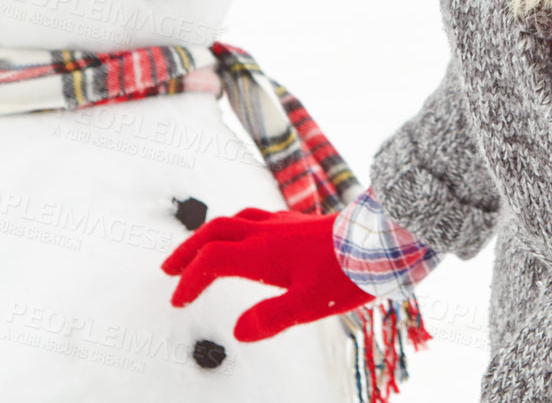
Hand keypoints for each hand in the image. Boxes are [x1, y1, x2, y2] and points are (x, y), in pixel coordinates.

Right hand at [161, 205, 376, 341]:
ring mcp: (283, 224)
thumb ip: (271, 318)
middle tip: (169, 271)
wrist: (382, 238)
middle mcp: (268, 232)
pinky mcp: (298, 223)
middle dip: (188, 250)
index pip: (213, 260)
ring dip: (209, 236)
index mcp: (264, 253)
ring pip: (235, 220)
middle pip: (216, 232)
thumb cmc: (348, 273)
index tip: (179, 304)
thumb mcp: (310, 305)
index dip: (191, 280)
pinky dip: (235, 228)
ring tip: (198, 253)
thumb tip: (237, 332)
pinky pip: (254, 218)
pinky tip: (245, 239)